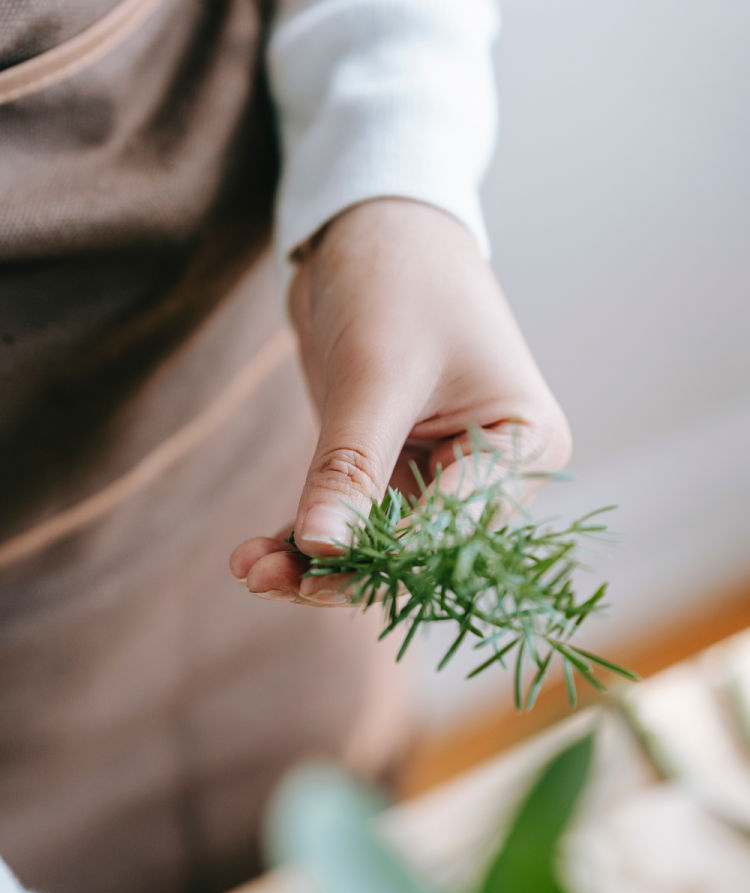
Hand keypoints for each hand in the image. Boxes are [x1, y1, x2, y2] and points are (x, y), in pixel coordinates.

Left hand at [229, 199, 570, 603]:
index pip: (456, 526)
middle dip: (342, 569)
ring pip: (378, 544)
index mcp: (524, 446)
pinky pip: (352, 519)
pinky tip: (257, 557)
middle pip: (416, 549)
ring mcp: (440, 474)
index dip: (386, 557)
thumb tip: (321, 550)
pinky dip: (307, 538)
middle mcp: (490, 471)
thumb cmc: (399, 278)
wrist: (373, 223)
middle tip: (265, 579)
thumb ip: (350, 468)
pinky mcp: (391, 468)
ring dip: (315, 560)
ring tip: (250, 570)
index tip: (314, 573)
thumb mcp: (376, 374)